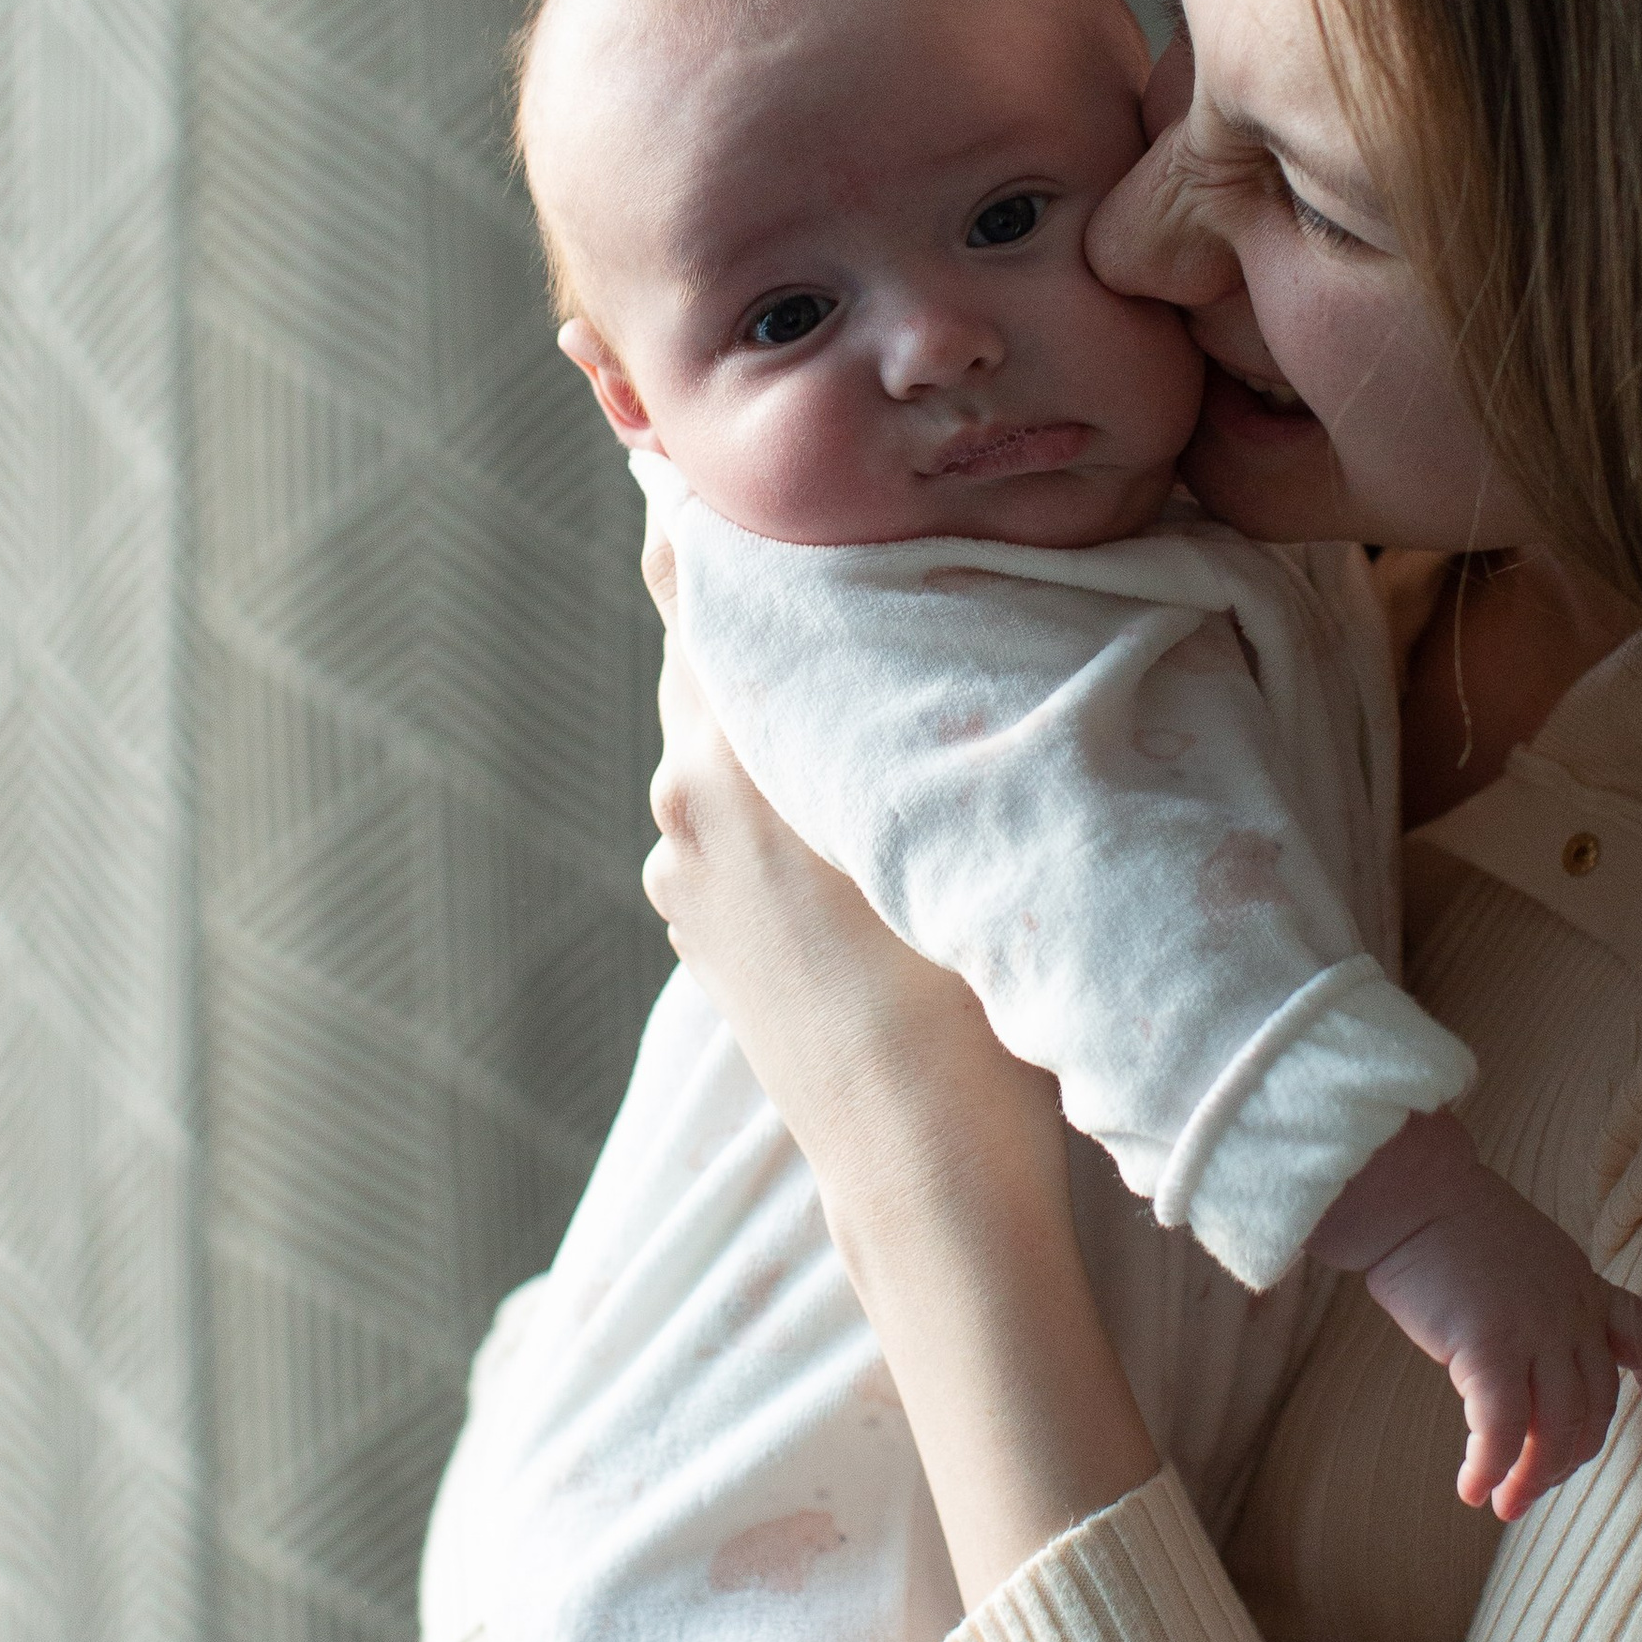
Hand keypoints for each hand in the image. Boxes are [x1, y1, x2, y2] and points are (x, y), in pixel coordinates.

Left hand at [636, 523, 1066, 1239]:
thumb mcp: (933, 810)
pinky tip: (864, 822)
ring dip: (790, 715)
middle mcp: (682, 799)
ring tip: (886, 713)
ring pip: (730, 741)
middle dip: (780, 619)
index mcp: (728, 752)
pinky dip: (784, 799)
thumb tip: (842, 585)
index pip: (689, 574)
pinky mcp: (699, 933)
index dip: (715, 511)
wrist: (921, 1176)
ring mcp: (683, 874)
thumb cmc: (958, 998)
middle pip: (715, 654)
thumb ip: (878, 686)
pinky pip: (735, 821)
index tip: (758, 464)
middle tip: (875, 585)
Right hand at [1313, 1109, 1641, 1521]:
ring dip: (1533, 1478)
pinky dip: (1491, 1467)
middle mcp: (1573, 1312)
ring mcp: (1537, 1329)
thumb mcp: (1520, 1263)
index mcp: (1584, 1288)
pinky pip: (1502, 1428)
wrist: (1414, 1193)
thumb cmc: (1447, 1226)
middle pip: (1595, 1409)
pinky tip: (1472, 1489)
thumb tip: (1524, 1374)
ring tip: (1504, 1504)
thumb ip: (1538, 1312)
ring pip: (1557, 1428)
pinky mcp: (1491, 1346)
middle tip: (1533, 1491)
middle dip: (1569, 1460)